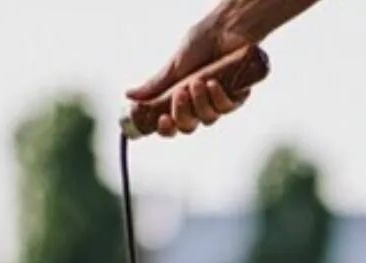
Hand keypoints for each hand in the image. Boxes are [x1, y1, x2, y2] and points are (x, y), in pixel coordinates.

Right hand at [126, 18, 254, 137]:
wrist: (223, 31)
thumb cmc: (199, 46)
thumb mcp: (173, 67)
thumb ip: (155, 85)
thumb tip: (129, 96)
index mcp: (182, 102)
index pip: (172, 125)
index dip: (167, 129)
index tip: (163, 120)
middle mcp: (199, 107)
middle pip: (188, 127)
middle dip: (183, 113)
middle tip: (180, 93)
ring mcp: (217, 104)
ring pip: (207, 119)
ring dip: (200, 101)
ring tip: (198, 81)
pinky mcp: (236, 98)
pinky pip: (226, 108)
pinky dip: (218, 97)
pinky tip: (213, 83)